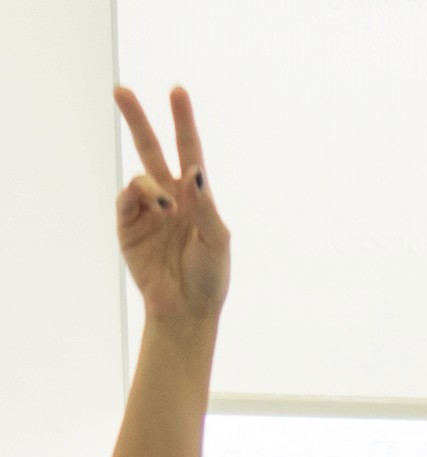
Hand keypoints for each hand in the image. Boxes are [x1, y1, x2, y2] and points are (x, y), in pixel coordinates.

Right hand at [113, 87, 228, 327]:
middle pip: (150, 148)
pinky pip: (126, 198)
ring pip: (140, 175)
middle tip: (120, 90)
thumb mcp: (218, 239)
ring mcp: (146, 209)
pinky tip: (157, 209)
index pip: (188, 150)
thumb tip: (194, 171)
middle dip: (137, 119)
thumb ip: (206, 205)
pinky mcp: (127, 224)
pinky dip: (138, 197)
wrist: (187, 307)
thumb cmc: (210, 275)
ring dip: (153, 187)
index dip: (183, 121)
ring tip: (170, 210)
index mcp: (196, 196)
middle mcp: (170, 196)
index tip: (177, 91)